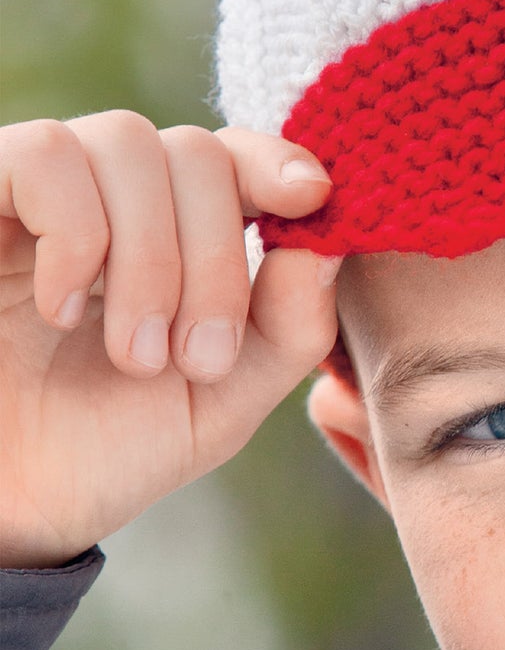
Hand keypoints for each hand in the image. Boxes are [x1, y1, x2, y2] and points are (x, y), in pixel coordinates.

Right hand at [0, 113, 339, 568]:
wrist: (6, 508)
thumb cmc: (105, 451)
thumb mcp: (224, 399)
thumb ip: (289, 328)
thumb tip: (327, 243)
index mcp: (177, 233)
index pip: (235, 153)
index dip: (277, 160)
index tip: (311, 196)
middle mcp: (110, 198)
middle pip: (195, 151)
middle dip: (215, 256)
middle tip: (197, 359)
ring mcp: (39, 194)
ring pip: (126, 142)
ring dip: (151, 254)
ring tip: (134, 355)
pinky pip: (44, 155)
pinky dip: (77, 233)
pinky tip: (62, 311)